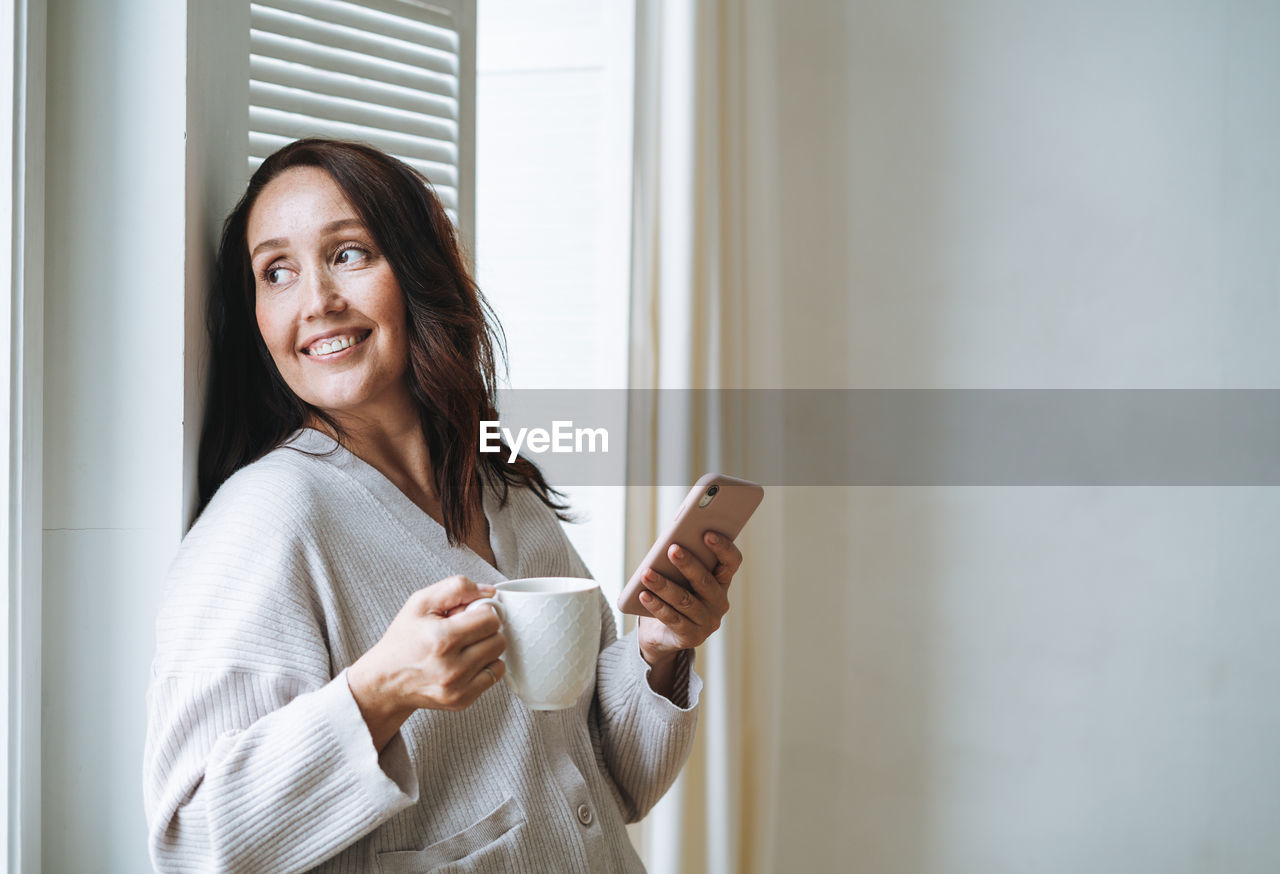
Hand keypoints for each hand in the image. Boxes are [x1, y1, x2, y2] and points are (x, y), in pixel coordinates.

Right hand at [348, 575, 506, 749]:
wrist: (386, 681)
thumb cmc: (404, 639)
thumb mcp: (420, 603)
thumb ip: (456, 588)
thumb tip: (490, 593)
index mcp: (441, 639)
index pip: (489, 618)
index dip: (480, 611)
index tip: (467, 615)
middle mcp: (451, 667)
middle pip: (498, 638)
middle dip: (485, 629)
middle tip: (464, 630)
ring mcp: (458, 687)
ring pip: (498, 656)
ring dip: (486, 647)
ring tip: (464, 646)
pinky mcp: (462, 700)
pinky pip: (495, 676)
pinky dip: (485, 666)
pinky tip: (466, 662)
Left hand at [637, 530, 742, 668]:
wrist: (665, 633)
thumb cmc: (676, 592)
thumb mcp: (681, 575)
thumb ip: (682, 560)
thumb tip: (670, 544)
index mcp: (722, 581)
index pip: (731, 562)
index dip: (723, 548)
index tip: (707, 533)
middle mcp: (720, 602)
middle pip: (705, 581)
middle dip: (688, 564)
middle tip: (672, 549)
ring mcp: (707, 622)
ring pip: (684, 600)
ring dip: (664, 585)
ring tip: (647, 573)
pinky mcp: (691, 636)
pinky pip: (672, 618)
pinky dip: (656, 605)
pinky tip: (643, 594)